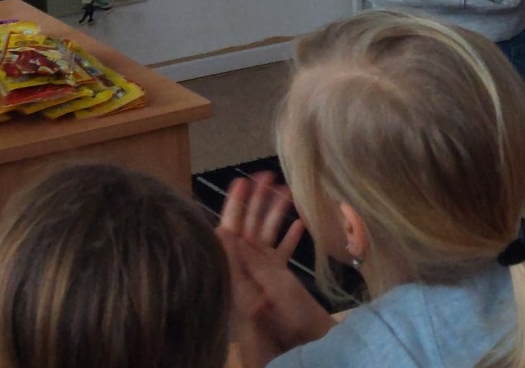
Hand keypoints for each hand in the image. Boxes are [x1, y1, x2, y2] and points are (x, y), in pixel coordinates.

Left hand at [217, 173, 332, 365]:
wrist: (300, 357)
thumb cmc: (285, 334)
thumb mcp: (265, 296)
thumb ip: (246, 267)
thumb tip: (224, 234)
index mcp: (239, 278)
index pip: (230, 236)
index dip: (234, 207)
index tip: (240, 181)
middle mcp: (247, 276)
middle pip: (248, 232)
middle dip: (256, 202)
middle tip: (265, 174)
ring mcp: (263, 281)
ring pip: (266, 240)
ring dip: (276, 215)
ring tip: (288, 190)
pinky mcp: (278, 288)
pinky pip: (280, 257)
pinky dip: (288, 239)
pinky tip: (300, 223)